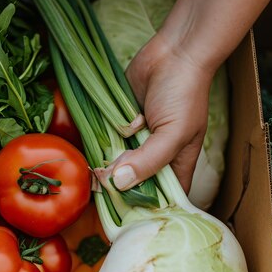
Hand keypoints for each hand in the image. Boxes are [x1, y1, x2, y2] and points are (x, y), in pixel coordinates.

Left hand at [104, 33, 213, 193]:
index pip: (162, 196)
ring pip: (116, 161)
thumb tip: (119, 183)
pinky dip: (99, 143)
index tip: (124, 219)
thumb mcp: (173, 133)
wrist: (173, 53)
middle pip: (134, 182)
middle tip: (98, 192)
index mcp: (176, 162)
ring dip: (105, 166)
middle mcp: (155, 154)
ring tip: (91, 174)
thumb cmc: (183, 93)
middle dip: (118, 187)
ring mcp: (136, 138)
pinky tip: (88, 150)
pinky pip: (106, 138)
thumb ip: (149, 160)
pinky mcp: (120, 122)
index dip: (146, 208)